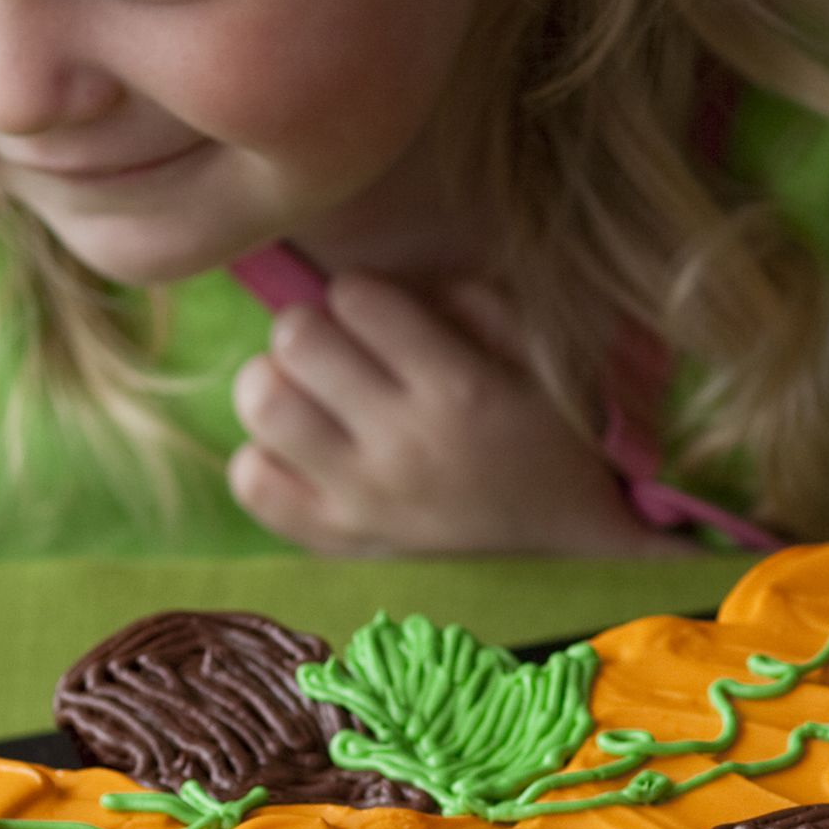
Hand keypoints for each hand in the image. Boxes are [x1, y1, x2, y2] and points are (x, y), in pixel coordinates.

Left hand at [226, 274, 677, 557]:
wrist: (574, 543)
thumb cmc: (554, 436)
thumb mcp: (539, 355)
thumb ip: (473, 303)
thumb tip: (394, 286)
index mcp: (457, 387)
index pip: (356, 298)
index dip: (359, 294)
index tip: (377, 316)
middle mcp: (402, 443)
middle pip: (294, 341)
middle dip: (307, 326)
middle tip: (333, 349)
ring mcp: (362, 498)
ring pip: (263, 406)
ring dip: (273, 381)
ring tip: (305, 393)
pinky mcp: (337, 541)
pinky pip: (253, 485)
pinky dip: (260, 454)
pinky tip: (296, 448)